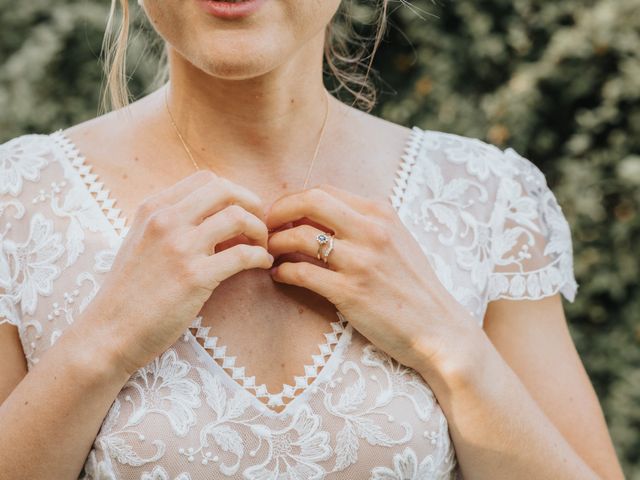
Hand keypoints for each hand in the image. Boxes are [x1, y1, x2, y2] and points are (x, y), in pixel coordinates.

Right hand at [76, 170, 273, 376]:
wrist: (108, 332)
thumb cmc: (129, 292)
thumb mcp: (141, 242)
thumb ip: (171, 223)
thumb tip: (214, 216)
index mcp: (153, 208)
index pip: (206, 179)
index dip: (233, 193)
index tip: (243, 211)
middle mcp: (166, 220)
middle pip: (225, 190)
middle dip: (252, 203)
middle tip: (260, 224)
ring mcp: (180, 247)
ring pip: (238, 217)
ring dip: (259, 230)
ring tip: (262, 247)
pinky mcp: (194, 277)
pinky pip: (243, 254)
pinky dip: (260, 257)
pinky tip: (262, 265)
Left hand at [264, 184, 478, 375]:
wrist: (438, 328)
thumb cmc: (414, 286)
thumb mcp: (397, 241)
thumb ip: (364, 223)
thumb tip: (319, 216)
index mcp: (381, 213)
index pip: (324, 190)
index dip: (294, 199)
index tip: (281, 214)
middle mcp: (371, 231)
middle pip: (309, 201)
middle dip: (278, 211)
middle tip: (266, 227)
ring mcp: (361, 261)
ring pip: (300, 237)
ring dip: (276, 244)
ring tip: (270, 253)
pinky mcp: (350, 292)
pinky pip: (302, 272)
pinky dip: (283, 272)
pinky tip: (280, 276)